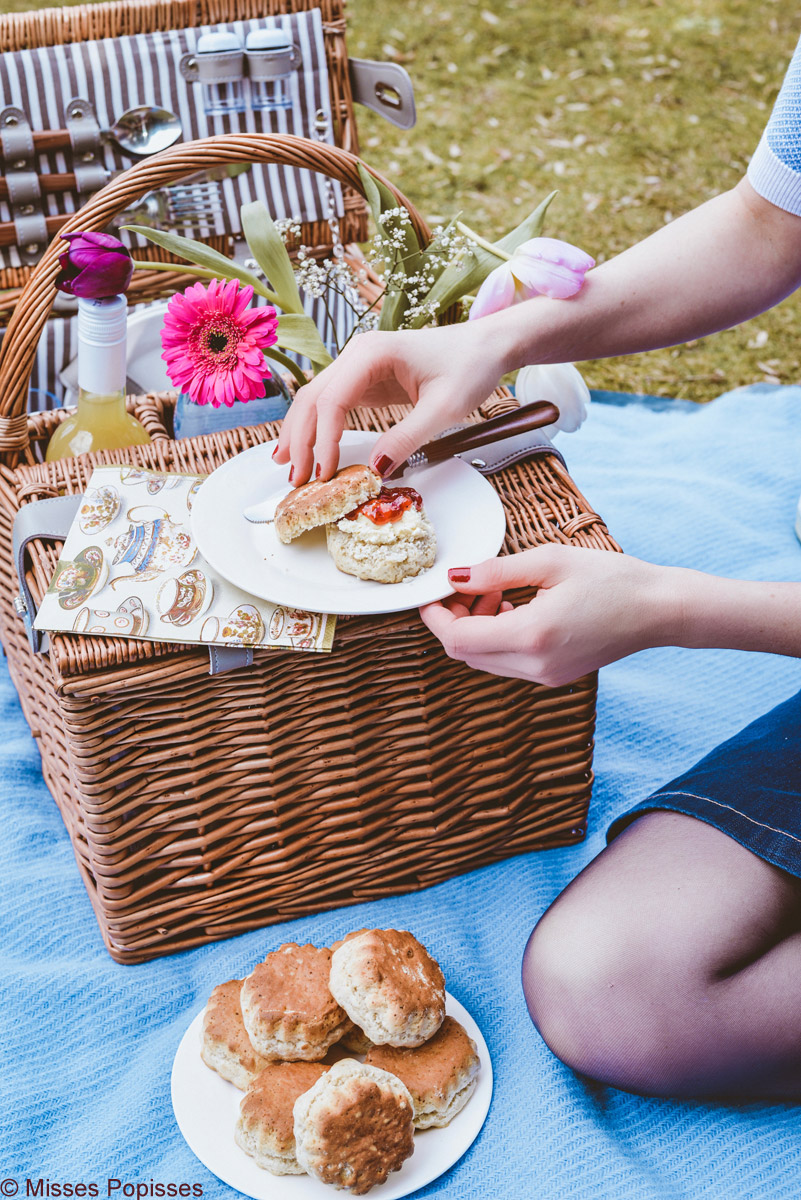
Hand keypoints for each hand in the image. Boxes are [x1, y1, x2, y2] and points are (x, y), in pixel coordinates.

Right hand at [271, 323, 506, 484]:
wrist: (487, 346)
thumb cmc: (470, 367)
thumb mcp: (444, 408)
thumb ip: (407, 438)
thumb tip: (374, 469)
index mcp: (372, 353)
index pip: (331, 401)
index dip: (322, 441)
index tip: (324, 474)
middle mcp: (357, 354)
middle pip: (312, 399)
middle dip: (299, 440)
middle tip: (296, 480)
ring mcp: (358, 366)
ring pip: (315, 401)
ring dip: (300, 434)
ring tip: (287, 468)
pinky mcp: (364, 380)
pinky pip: (332, 405)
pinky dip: (317, 429)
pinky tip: (307, 450)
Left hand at [420, 545, 681, 686]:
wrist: (659, 610)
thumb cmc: (613, 579)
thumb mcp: (551, 561)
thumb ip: (496, 571)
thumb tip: (455, 576)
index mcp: (532, 636)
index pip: (459, 639)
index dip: (436, 617)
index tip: (433, 593)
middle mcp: (535, 666)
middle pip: (466, 654)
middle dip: (453, 621)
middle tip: (465, 587)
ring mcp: (545, 677)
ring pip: (483, 661)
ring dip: (475, 629)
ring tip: (495, 593)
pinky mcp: (553, 677)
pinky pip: (506, 663)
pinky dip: (496, 637)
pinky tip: (512, 608)